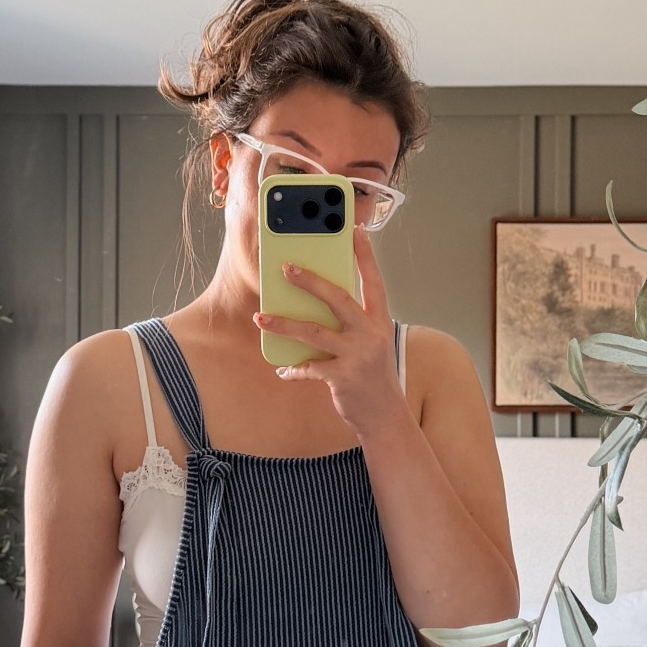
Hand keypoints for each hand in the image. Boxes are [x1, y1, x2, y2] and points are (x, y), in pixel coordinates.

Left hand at [253, 227, 407, 441]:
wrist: (385, 416)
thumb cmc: (374, 376)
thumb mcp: (372, 344)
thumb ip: (352, 324)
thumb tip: (316, 304)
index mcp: (379, 322)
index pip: (373, 281)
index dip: (365, 255)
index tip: (355, 230)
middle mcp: (371, 334)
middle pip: (338, 299)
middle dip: (310, 281)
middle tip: (286, 268)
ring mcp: (357, 355)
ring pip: (314, 332)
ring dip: (283, 324)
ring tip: (260, 317)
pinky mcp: (342, 377)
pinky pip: (309, 368)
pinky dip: (293, 369)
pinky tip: (282, 369)